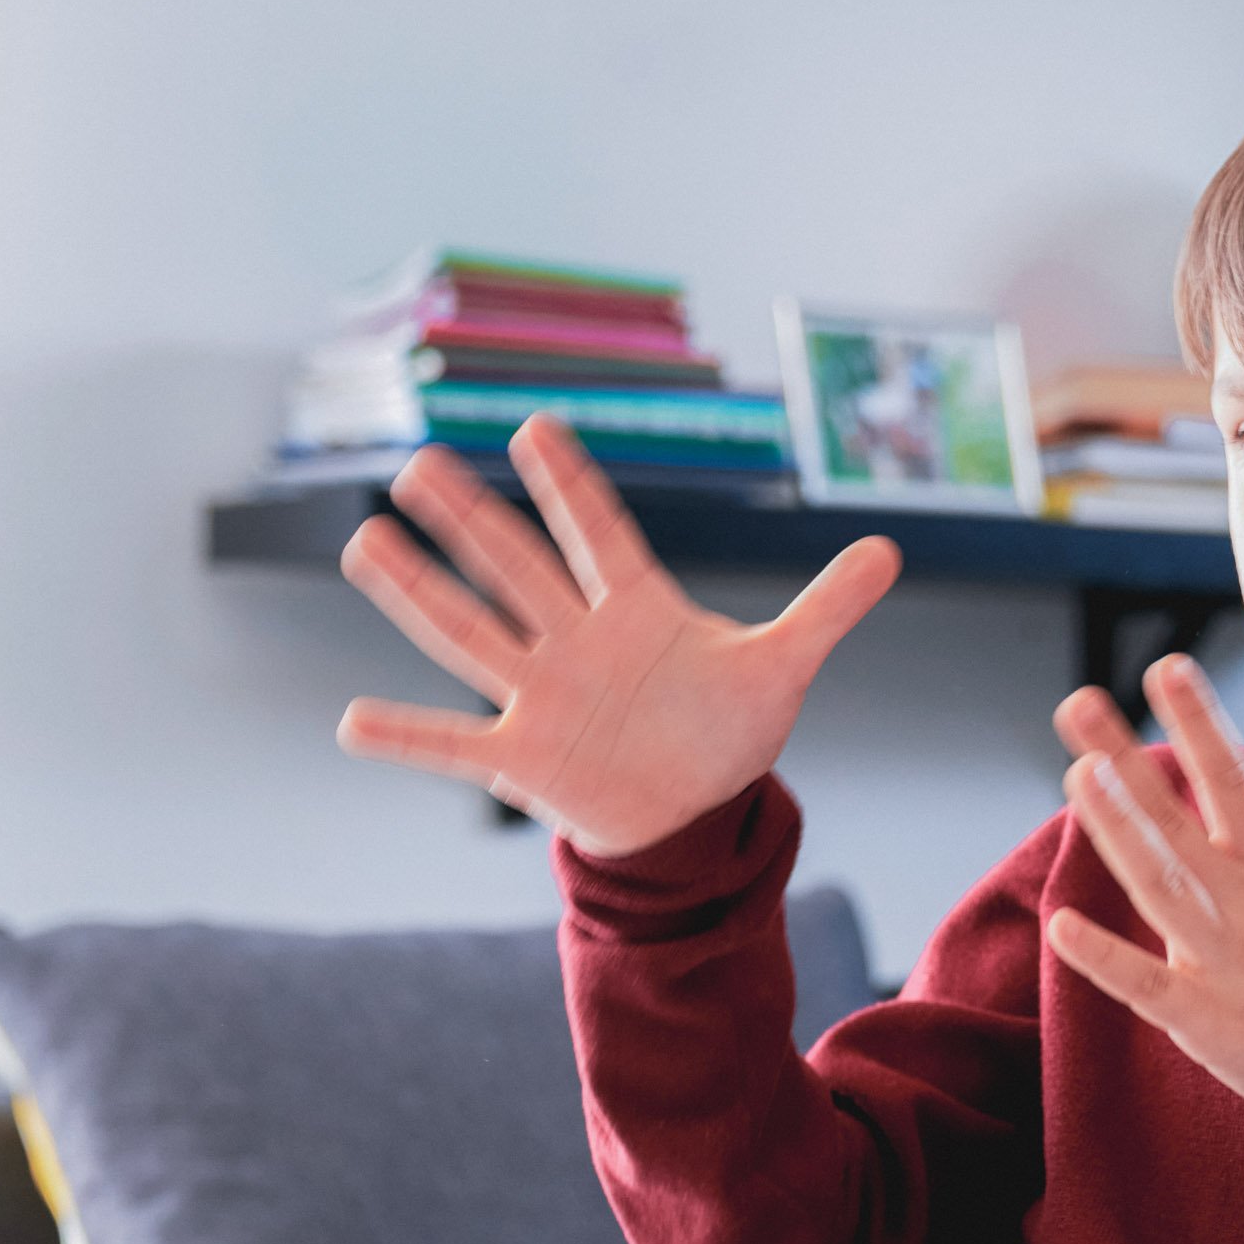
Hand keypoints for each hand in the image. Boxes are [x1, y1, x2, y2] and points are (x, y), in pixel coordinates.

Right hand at [335, 420, 899, 856]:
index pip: (597, 533)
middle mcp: (575, 640)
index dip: (569, 486)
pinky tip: (352, 719)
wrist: (693, 814)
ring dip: (418, 593)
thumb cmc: (725, 729)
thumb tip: (890, 550)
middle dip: (471, 521)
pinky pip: (454, 743)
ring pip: (471, 635)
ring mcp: (542, 695)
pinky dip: (407, 736)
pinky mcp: (523, 759)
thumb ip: (826, 608)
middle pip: (515, 570)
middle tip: (419, 465)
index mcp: (634, 607)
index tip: (532, 429)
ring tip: (365, 543)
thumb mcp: (782, 668)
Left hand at [1048, 656, 1243, 1125]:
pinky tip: (1062, 926)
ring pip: (1162, 886)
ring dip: (1119, 831)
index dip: (1201, 723)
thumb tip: (1242, 803)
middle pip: (1178, 821)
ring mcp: (1225, 960)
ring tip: (1079, 775)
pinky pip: (1148, 986)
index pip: (1233, 780)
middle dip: (1129, 759)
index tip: (1168, 668)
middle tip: (1078, 702)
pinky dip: (1106, 958)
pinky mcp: (1208, 1022)